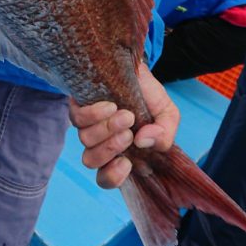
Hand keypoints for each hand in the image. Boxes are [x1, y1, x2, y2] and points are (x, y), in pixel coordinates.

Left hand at [69, 63, 179, 188]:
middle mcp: (100, 142)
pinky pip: (78, 119)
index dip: (112, 177)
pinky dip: (95, 115)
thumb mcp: (167, 116)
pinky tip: (110, 106)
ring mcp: (88, 124)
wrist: (138, 68)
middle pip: (92, 161)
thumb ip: (165, 135)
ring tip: (126, 115)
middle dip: (111, 149)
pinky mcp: (78, 106)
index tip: (127, 163)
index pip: (106, 178)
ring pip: (86, 140)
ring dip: (107, 130)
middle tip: (129, 133)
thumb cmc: (150, 95)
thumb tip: (143, 141)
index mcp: (121, 152)